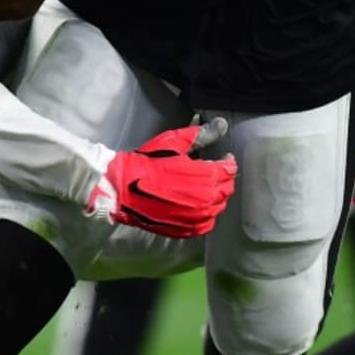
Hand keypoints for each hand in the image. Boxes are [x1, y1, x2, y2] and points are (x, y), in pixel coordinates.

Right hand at [88, 118, 236, 238]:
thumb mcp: (175, 143)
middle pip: (226, 189)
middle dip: (222, 178)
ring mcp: (197, 218)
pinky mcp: (187, 230)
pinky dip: (205, 214)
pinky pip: (206, 224)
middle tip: (212, 171)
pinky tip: (196, 205)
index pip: (229, 170)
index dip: (228, 161)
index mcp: (207, 176)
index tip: (224, 157)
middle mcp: (207, 199)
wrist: (124, 187)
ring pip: (218, 207)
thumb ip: (202, 135)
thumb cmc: (149, 162)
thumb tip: (222, 124)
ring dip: (215, 196)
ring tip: (203, 187)